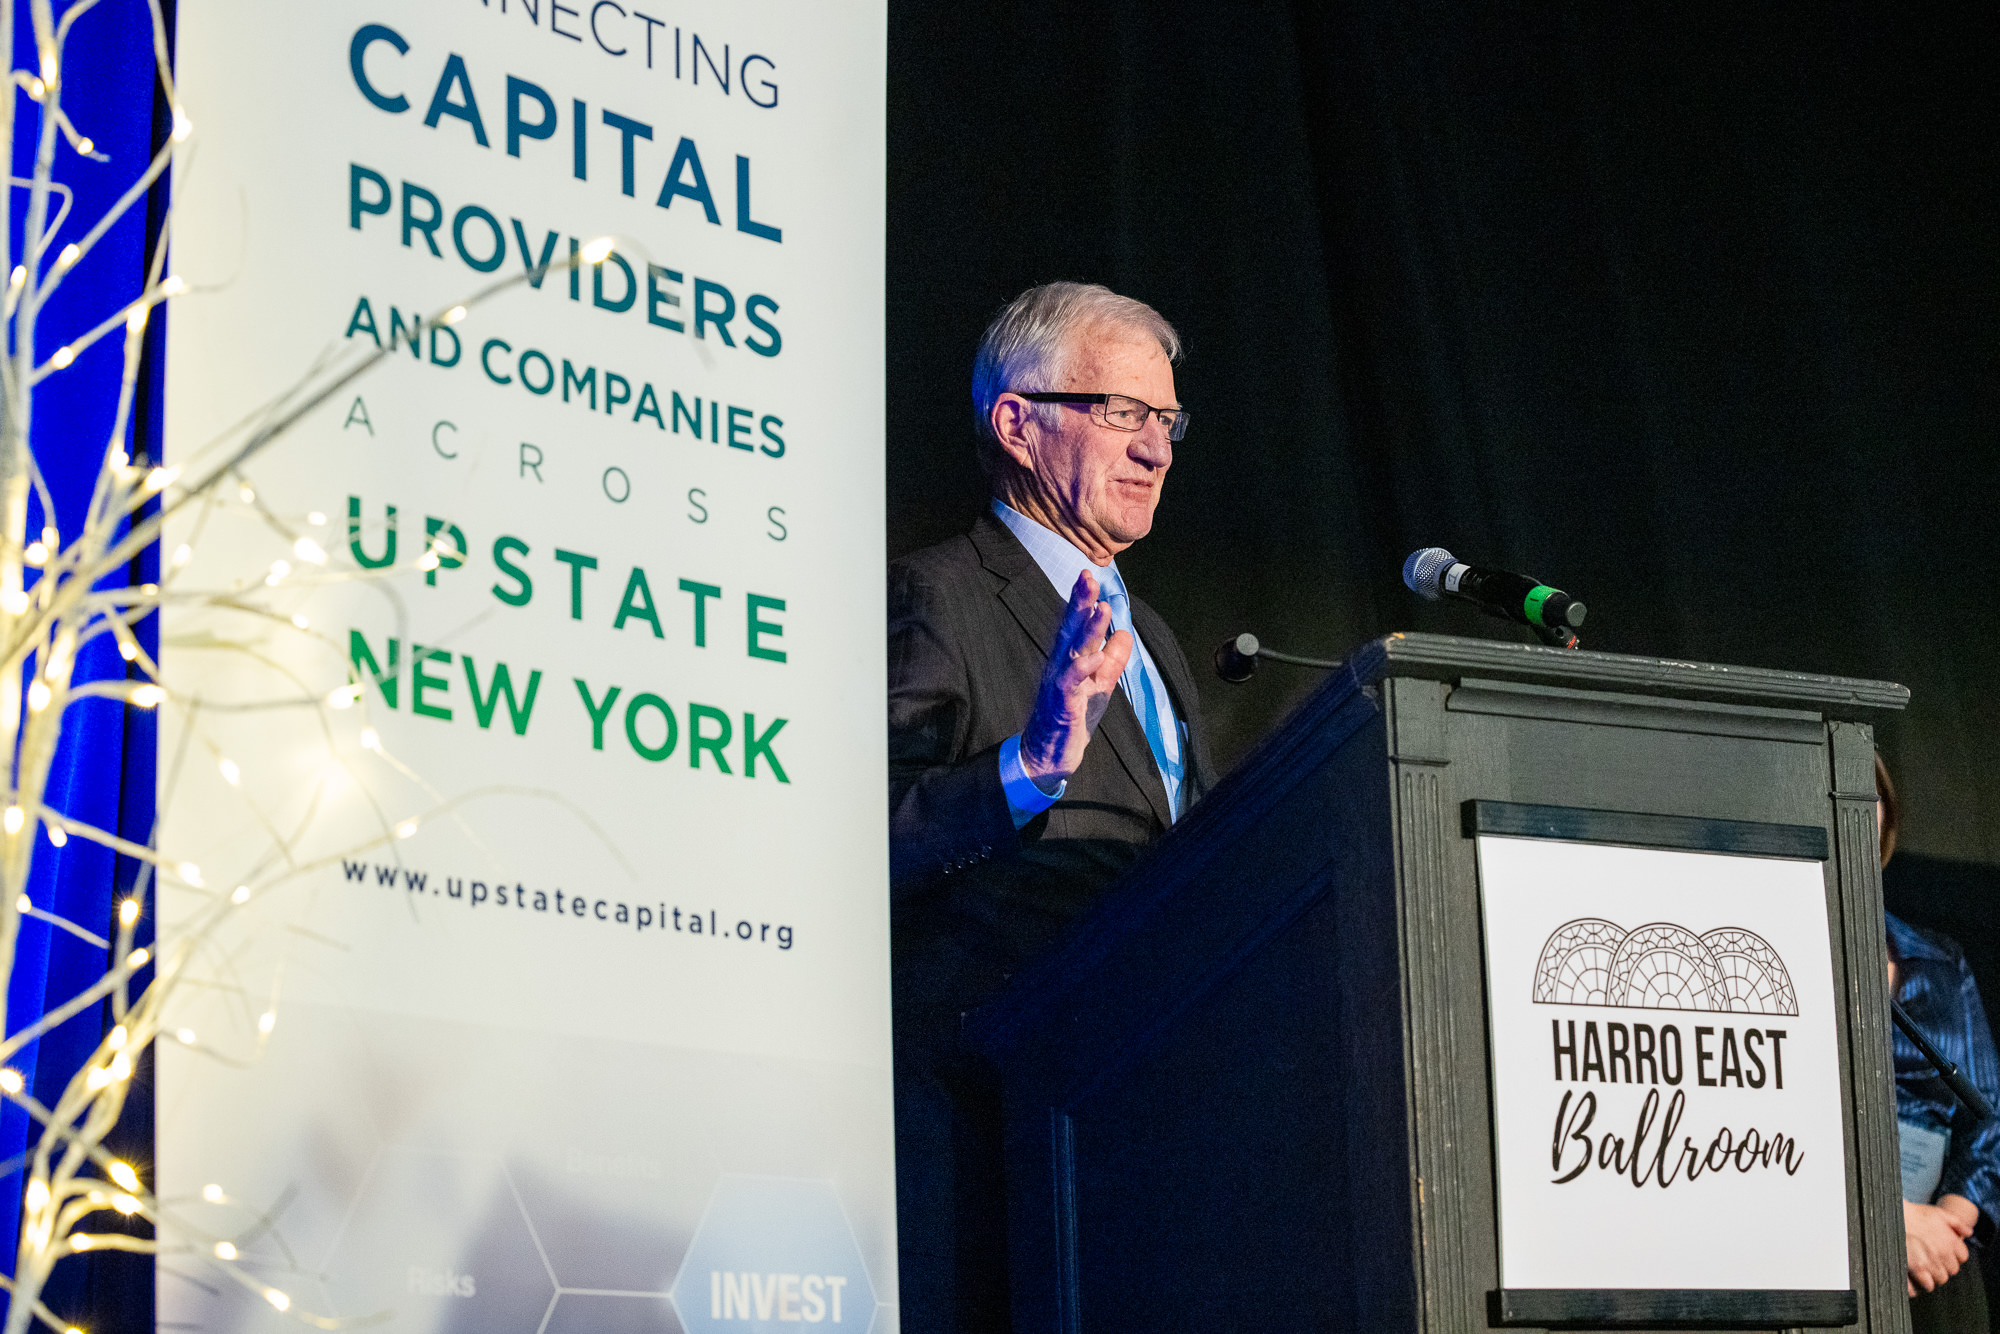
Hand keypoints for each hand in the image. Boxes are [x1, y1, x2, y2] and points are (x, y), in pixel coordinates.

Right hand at [1020, 570, 1132, 786]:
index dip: (1082, 601)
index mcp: (1068, 659)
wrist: (1050, 753)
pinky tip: (1094, 656)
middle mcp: (1060, 666)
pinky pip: (1070, 682)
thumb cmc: (1073, 717)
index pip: (1075, 625)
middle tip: (1089, 577)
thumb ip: (1113, 660)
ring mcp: (1058, 683)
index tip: (1090, 575)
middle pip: (1070, 629)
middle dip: (1080, 602)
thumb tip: (1126, 633)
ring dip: (1086, 629)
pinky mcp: (1061, 702)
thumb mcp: (1099, 685)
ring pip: (1072, 650)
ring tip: (1100, 607)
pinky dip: (1081, 667)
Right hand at [1905, 1196, 1975, 1294]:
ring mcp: (1930, 1262)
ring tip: (1924, 1269)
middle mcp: (1943, 1253)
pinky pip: (1927, 1284)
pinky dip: (1922, 1284)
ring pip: (1940, 1279)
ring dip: (1933, 1275)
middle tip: (1932, 1260)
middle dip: (1943, 1266)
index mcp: (1951, 1241)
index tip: (1944, 1253)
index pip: (1962, 1257)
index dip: (1953, 1255)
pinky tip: (1915, 1278)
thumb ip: (1958, 1223)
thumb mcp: (1939, 1213)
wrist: (1892, 1215)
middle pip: (1952, 1270)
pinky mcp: (1916, 1268)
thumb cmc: (1915, 1214)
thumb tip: (1968, 1232)